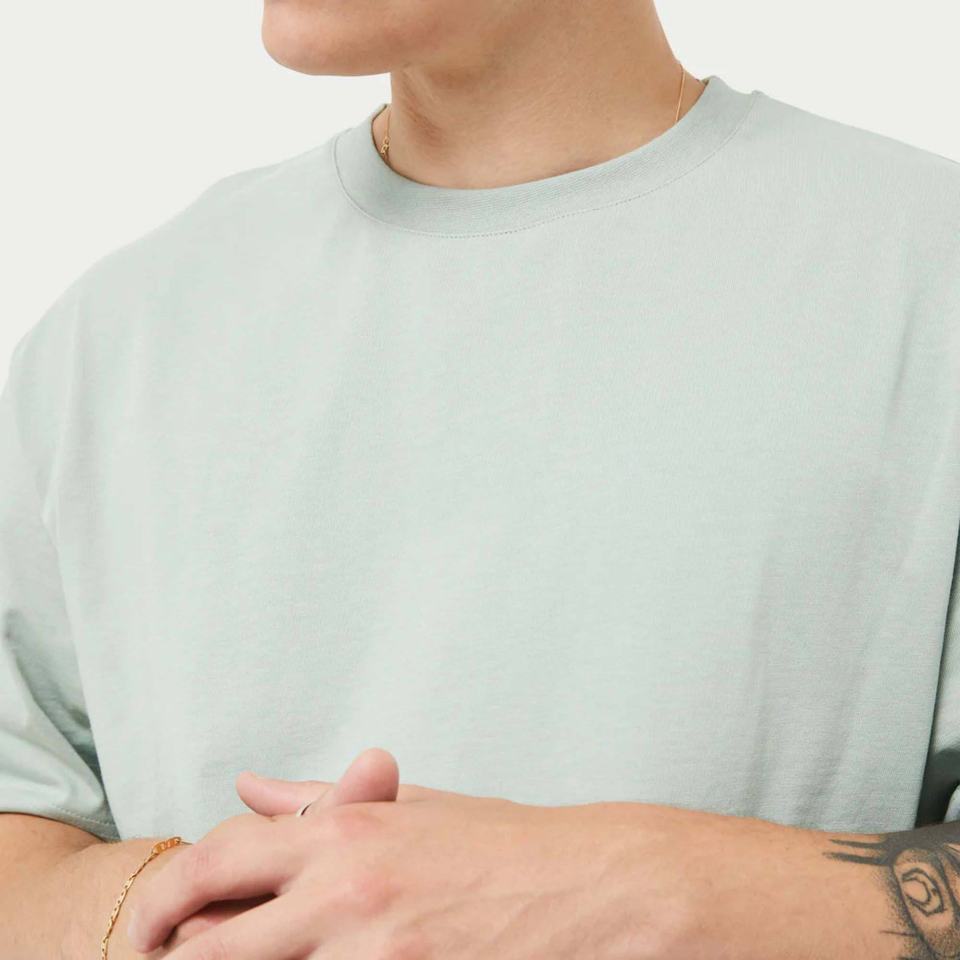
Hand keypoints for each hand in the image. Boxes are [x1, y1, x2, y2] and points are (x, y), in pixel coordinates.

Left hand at [124, 766, 635, 959]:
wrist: (593, 889)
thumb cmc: (506, 847)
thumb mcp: (411, 810)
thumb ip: (320, 801)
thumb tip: (249, 786)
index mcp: (345, 834)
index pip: (217, 857)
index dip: (165, 899)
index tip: (153, 929)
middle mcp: (345, 893)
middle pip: (210, 946)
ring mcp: (372, 955)